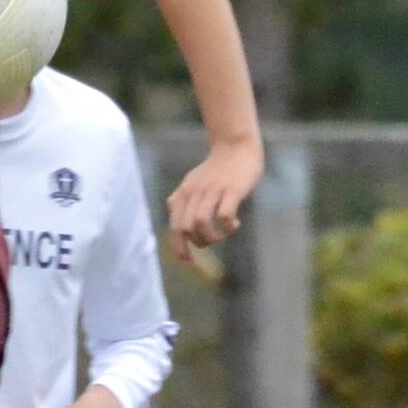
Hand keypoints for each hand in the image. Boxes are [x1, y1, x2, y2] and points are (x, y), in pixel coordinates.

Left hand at [166, 136, 262, 265]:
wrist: (236, 144)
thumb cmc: (217, 166)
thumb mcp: (193, 179)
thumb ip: (182, 195)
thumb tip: (171, 210)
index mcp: (184, 193)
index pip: (175, 227)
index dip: (179, 249)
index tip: (189, 263)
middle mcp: (195, 192)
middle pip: (185, 228)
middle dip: (199, 243)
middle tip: (214, 240)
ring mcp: (213, 190)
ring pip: (201, 223)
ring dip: (213, 237)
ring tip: (224, 233)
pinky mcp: (231, 189)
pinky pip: (224, 215)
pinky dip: (228, 226)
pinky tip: (235, 225)